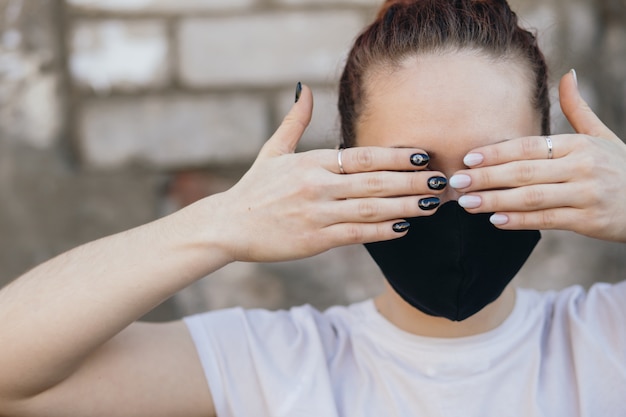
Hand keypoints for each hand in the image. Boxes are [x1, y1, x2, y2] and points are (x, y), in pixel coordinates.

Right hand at [199, 84, 446, 261]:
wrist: (228, 225)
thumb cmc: (254, 188)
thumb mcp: (273, 151)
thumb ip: (294, 120)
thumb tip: (303, 87)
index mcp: (311, 162)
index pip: (363, 156)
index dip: (396, 155)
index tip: (423, 156)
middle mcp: (317, 185)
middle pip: (375, 181)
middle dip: (412, 181)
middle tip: (441, 180)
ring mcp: (317, 213)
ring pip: (371, 209)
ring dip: (405, 206)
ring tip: (432, 204)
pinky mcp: (315, 239)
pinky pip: (357, 235)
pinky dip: (382, 231)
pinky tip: (403, 228)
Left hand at [449, 70, 625, 241]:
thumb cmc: (621, 168)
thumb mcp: (602, 136)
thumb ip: (578, 110)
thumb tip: (568, 74)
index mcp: (579, 144)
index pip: (529, 146)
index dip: (496, 152)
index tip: (468, 158)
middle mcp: (582, 166)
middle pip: (524, 171)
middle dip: (486, 177)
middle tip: (456, 181)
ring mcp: (586, 194)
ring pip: (531, 197)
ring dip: (494, 200)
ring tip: (467, 202)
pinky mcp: (589, 220)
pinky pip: (547, 219)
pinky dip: (519, 221)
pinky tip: (494, 220)